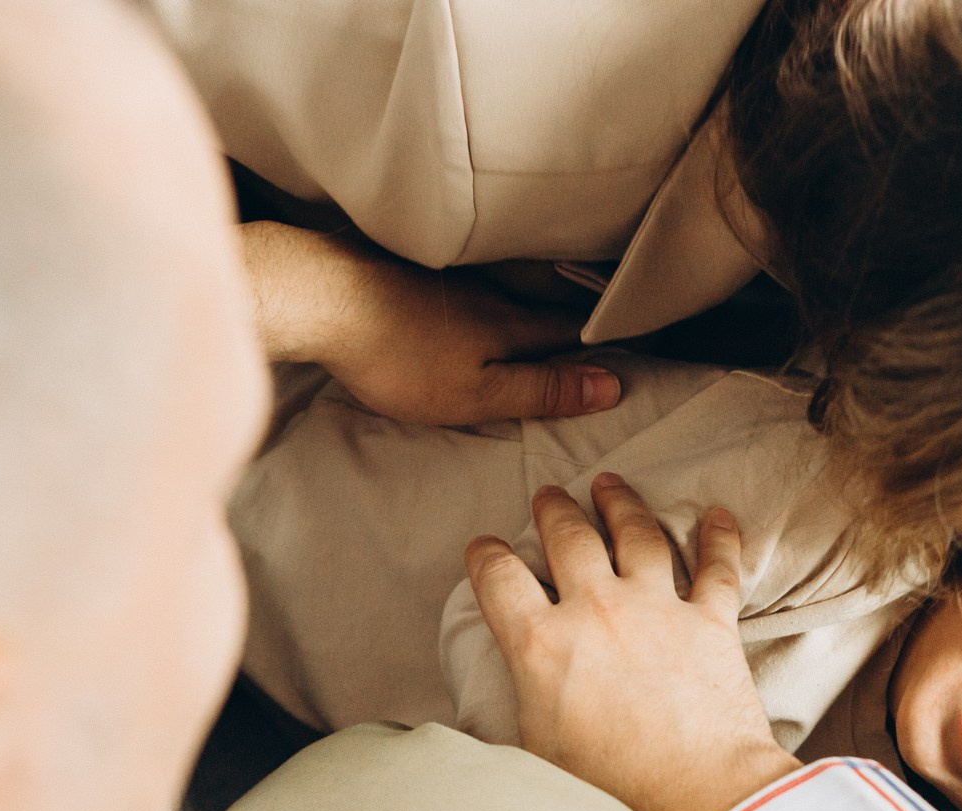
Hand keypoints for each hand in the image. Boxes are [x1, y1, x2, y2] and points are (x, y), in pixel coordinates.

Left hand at [240, 222, 623, 425]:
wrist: (320, 297)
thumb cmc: (399, 358)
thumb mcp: (476, 393)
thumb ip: (541, 389)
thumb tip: (611, 385)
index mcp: (510, 326)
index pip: (573, 333)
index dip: (606, 341)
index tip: (640, 342)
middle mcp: (489, 293)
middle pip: (544, 304)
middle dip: (577, 313)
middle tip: (608, 317)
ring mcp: (450, 276)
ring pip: (506, 286)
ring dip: (536, 293)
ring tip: (558, 301)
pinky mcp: (413, 267)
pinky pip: (466, 277)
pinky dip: (487, 284)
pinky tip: (481, 287)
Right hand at [465, 475, 797, 810]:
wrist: (698, 797)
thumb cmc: (612, 791)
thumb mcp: (534, 751)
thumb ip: (515, 707)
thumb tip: (490, 705)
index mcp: (541, 644)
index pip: (498, 577)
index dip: (486, 556)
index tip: (485, 548)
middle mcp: (597, 610)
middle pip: (568, 536)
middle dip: (553, 509)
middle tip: (548, 494)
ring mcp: (658, 608)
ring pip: (637, 533)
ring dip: (621, 503)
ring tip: (610, 483)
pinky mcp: (712, 621)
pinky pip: (718, 565)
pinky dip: (719, 537)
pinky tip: (718, 515)